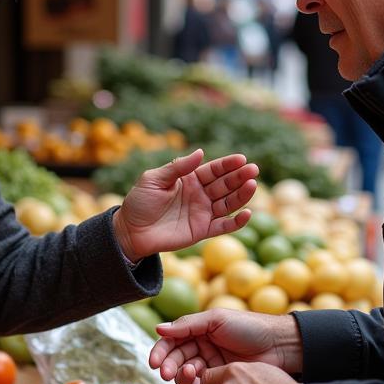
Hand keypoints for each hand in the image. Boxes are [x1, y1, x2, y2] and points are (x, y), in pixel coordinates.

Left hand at [111, 150, 257, 260]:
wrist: (131, 231)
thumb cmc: (140, 202)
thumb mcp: (154, 179)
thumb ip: (177, 168)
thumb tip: (201, 152)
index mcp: (190, 179)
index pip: (214, 170)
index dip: (228, 164)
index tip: (242, 159)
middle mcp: (200, 194)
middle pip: (225, 184)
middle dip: (239, 176)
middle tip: (253, 169)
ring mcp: (203, 212)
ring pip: (228, 203)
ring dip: (242, 195)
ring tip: (252, 186)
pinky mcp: (202, 231)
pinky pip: (224, 226)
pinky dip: (236, 221)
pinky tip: (247, 214)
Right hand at [148, 309, 301, 383]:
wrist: (278, 346)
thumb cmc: (249, 327)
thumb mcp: (216, 319)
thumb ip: (187, 325)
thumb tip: (158, 328)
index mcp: (198, 329)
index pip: (172, 340)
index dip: (160, 351)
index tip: (153, 362)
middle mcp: (201, 346)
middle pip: (175, 358)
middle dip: (169, 366)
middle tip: (166, 373)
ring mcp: (210, 364)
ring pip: (185, 373)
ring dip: (181, 375)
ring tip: (190, 374)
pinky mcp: (219, 380)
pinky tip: (198, 383)